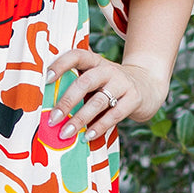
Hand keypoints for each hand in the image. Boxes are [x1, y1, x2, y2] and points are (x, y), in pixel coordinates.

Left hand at [46, 48, 170, 140]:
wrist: (147, 86)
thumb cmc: (110, 85)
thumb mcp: (95, 77)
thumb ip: (76, 83)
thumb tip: (46, 101)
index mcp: (94, 61)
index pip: (76, 56)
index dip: (60, 65)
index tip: (46, 79)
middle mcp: (108, 70)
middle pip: (85, 82)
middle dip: (66, 101)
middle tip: (52, 119)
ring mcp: (122, 83)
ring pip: (98, 101)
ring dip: (80, 119)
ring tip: (65, 133)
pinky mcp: (134, 99)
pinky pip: (114, 114)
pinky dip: (99, 127)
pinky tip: (87, 136)